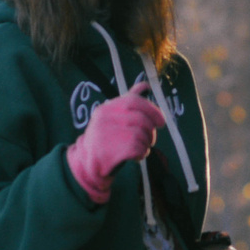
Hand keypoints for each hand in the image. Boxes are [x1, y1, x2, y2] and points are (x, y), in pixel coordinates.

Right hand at [67, 78, 159, 203]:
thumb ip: (128, 102)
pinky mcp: (111, 150)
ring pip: (141, 134)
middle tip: (151, 139)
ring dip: (147, 143)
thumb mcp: (113, 117)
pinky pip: (138, 148)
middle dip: (151, 130)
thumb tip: (146, 86)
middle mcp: (105, 118)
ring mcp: (106, 134)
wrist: (87, 164)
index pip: (133, 101)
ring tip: (141, 148)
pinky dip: (142, 153)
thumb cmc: (106, 139)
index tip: (162, 121)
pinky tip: (137, 157)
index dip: (152, 110)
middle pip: (140, 119)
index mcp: (106, 108)